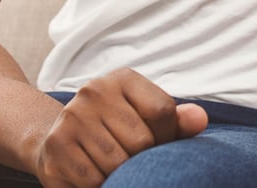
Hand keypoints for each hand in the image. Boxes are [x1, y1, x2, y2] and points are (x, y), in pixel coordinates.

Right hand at [32, 68, 207, 186]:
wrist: (58, 138)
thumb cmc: (115, 128)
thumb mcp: (145, 116)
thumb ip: (176, 120)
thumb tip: (200, 120)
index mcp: (121, 79)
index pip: (162, 110)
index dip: (166, 136)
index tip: (156, 142)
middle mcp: (93, 91)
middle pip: (141, 140)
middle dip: (142, 158)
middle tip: (130, 156)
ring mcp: (71, 118)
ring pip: (117, 163)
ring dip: (121, 174)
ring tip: (113, 164)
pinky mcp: (57, 147)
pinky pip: (93, 180)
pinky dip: (100, 185)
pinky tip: (94, 172)